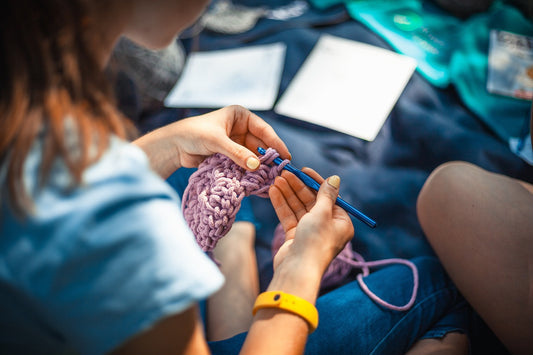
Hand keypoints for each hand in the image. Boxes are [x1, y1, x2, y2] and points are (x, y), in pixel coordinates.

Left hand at [133, 105, 290, 177]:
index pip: (263, 130)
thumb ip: (237, 153)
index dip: (276, 143)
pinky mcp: (230, 156)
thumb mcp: (217, 142)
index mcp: (240, 116)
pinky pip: (244, 164)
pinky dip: (250, 172)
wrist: (174, 146)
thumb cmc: (194, 134)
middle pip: (260, 144)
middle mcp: (240, 128)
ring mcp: (236, 143)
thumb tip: (256, 166)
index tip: (285, 156)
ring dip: (260, 167)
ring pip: (253, 156)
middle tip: (280, 171)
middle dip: (269, 158)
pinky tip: (257, 181)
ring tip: (270, 179)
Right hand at [268, 168, 353, 274]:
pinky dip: (282, 205)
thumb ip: (326, 194)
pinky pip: (289, 217)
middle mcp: (327, 227)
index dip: (315, 182)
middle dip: (298, 187)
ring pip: (298, 208)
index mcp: (341, 223)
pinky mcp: (296, 237)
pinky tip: (273, 192)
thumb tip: (335, 178)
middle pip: (311, 201)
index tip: (303, 170)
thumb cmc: (315, 241)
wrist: (298, 270)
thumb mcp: (323, 213)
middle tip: (285, 172)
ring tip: (277, 179)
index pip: (328, 196)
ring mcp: (310, 232)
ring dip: (288, 193)